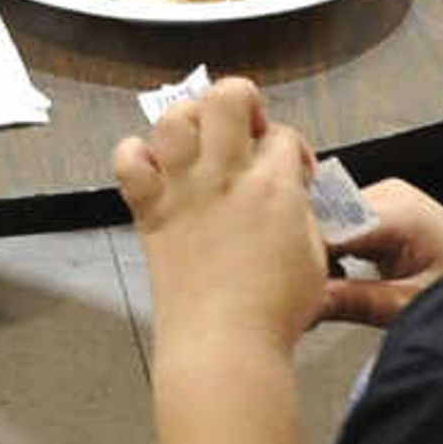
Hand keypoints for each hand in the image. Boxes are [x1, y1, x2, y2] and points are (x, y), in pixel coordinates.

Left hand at [115, 77, 327, 357]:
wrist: (223, 345)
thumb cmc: (274, 312)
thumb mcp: (313, 256)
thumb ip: (300, 213)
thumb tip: (289, 194)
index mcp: (274, 185)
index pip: (285, 135)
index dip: (292, 148)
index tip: (293, 174)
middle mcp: (226, 176)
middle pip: (227, 97)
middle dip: (240, 100)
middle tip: (245, 132)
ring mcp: (184, 190)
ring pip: (174, 117)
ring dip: (189, 120)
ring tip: (200, 144)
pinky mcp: (151, 211)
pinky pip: (129, 161)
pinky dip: (137, 156)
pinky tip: (157, 171)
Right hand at [313, 178, 442, 327]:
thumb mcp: (408, 305)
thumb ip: (356, 302)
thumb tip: (308, 302)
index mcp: (397, 211)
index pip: (330, 227)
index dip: (307, 258)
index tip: (293, 287)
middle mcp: (388, 195)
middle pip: (327, 222)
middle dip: (312, 258)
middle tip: (303, 296)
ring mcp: (385, 198)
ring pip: (331, 224)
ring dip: (322, 256)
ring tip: (320, 290)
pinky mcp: (382, 210)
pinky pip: (343, 227)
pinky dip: (335, 253)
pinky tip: (335, 277)